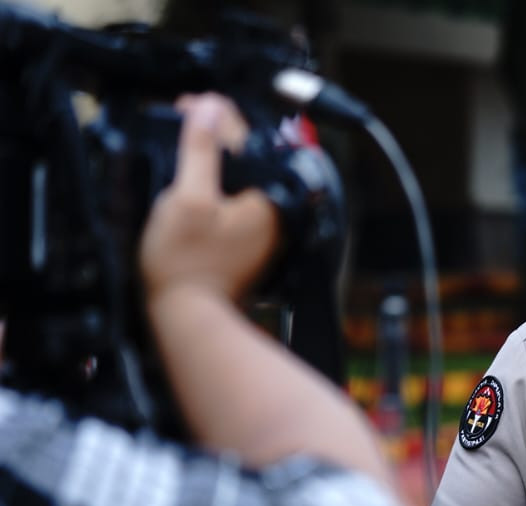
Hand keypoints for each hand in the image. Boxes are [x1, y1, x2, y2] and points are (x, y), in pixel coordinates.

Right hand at [139, 94, 278, 309]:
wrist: (187, 315)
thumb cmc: (186, 264)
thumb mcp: (188, 196)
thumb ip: (201, 150)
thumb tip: (209, 109)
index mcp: (269, 197)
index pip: (247, 138)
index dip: (215, 114)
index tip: (189, 104)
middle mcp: (273, 212)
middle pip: (246, 156)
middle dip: (216, 133)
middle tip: (185, 115)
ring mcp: (260, 228)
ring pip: (239, 177)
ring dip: (214, 156)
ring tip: (186, 139)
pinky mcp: (243, 240)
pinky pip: (232, 199)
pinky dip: (214, 183)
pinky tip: (193, 179)